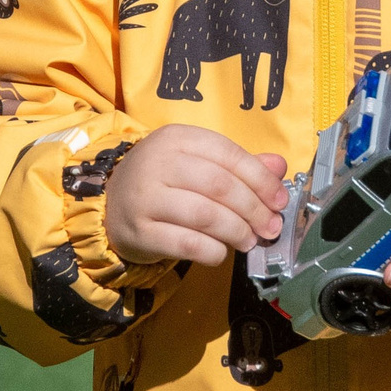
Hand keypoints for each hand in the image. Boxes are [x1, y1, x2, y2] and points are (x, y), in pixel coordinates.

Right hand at [104, 125, 287, 268]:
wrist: (110, 205)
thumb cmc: (164, 182)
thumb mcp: (198, 163)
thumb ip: (239, 165)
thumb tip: (280, 166)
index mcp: (177, 138)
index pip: (228, 154)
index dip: (260, 179)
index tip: (280, 200)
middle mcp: (158, 163)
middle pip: (219, 185)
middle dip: (253, 209)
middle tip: (270, 227)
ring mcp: (145, 197)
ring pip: (205, 215)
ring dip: (236, 231)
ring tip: (248, 240)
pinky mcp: (140, 232)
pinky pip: (186, 244)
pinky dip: (212, 251)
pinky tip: (221, 252)